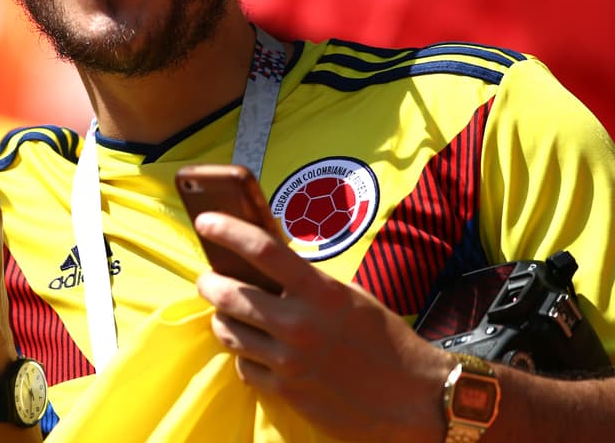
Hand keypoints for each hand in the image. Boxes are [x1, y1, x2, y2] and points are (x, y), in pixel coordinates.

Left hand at [192, 211, 452, 442]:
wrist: (416, 399)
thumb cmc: (384, 340)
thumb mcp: (349, 297)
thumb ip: (306, 282)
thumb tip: (262, 261)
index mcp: (320, 292)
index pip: (261, 250)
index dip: (226, 230)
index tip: (205, 222)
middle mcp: (300, 325)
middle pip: (228, 294)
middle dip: (210, 284)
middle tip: (209, 280)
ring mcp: (290, 362)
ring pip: (227, 333)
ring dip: (223, 320)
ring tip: (229, 315)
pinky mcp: (287, 393)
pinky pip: (243, 368)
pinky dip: (245, 358)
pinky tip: (256, 352)